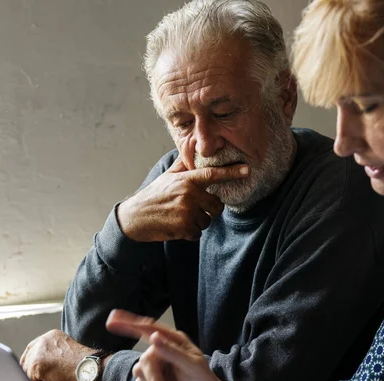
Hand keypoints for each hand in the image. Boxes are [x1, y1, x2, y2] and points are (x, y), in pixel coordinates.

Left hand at [20, 330, 95, 380]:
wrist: (91, 368)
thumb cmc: (83, 364)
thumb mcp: (66, 350)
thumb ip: (52, 352)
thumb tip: (40, 364)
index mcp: (50, 335)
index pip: (31, 348)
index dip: (31, 361)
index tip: (32, 370)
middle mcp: (42, 341)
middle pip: (26, 360)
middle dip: (30, 371)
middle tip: (40, 379)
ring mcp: (38, 352)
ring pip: (26, 371)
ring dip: (36, 378)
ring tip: (53, 378)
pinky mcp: (36, 365)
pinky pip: (30, 380)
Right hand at [106, 309, 224, 380]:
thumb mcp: (192, 366)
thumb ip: (172, 352)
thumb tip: (154, 337)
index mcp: (174, 341)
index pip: (150, 329)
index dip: (129, 323)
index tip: (112, 319)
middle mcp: (163, 351)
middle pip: (145, 360)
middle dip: (155, 379)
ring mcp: (156, 366)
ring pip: (139, 372)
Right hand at [117, 158, 248, 241]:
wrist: (135, 218)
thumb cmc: (154, 196)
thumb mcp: (168, 176)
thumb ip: (183, 164)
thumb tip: (192, 145)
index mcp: (186, 180)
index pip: (212, 174)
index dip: (231, 172)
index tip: (247, 170)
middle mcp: (189, 194)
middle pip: (216, 206)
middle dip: (208, 210)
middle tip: (191, 208)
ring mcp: (187, 211)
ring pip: (207, 222)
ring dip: (196, 223)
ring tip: (179, 217)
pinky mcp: (184, 227)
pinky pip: (198, 233)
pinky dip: (190, 233)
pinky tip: (176, 226)